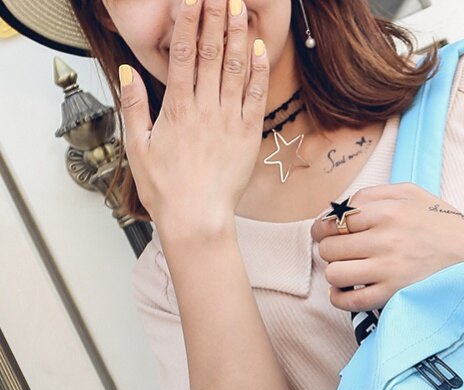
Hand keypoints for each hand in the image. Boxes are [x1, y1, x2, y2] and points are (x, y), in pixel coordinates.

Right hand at [118, 0, 268, 234]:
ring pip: (235, 70)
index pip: (182, 54)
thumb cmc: (165, 188)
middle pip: (210, 54)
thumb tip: (127, 68)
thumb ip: (133, 105)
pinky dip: (258, 72)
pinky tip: (260, 48)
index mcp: (176, 109)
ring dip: (238, 36)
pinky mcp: (248, 137)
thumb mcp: (137, 145)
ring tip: (239, 7)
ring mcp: (229, 122)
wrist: (197, 219)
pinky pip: (255, 98)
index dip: (187, 22)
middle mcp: (205, 110)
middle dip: (214, 18)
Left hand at [310, 182, 463, 312]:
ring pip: (335, 273)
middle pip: (330, 247)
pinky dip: (340, 297)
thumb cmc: (441, 222)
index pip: (334, 220)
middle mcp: (385, 239)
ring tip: (346, 270)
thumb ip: (373, 192)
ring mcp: (389, 270)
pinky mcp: (394, 294)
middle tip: (341, 252)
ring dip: (335, 273)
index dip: (324, 228)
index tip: (326, 234)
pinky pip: (350, 300)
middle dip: (330, 249)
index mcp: (386, 211)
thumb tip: (340, 206)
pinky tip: (345, 291)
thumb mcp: (411, 192)